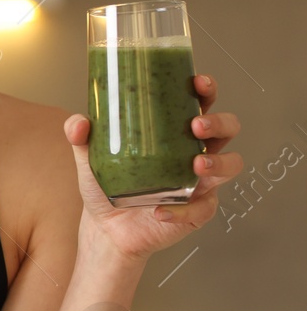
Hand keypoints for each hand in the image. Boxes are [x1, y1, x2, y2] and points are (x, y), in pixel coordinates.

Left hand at [63, 72, 242, 261]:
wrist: (105, 228)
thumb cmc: (106, 185)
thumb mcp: (90, 158)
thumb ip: (81, 137)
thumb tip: (78, 123)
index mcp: (174, 132)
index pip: (201, 103)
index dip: (206, 90)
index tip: (198, 82)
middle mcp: (194, 152)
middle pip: (227, 129)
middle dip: (219, 122)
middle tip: (196, 125)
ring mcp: (201, 182)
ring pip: (231, 165)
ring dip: (219, 162)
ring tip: (196, 164)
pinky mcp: (198, 210)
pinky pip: (204, 208)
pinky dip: (183, 210)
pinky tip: (160, 211)